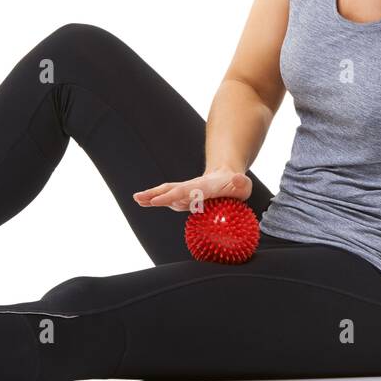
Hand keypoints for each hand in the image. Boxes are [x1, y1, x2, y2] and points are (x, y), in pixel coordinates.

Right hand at [133, 169, 253, 211]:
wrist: (228, 177)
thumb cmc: (237, 184)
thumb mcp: (243, 184)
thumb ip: (241, 183)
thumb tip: (238, 180)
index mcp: (203, 187)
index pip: (183, 192)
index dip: (170, 197)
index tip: (157, 200)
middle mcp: (191, 188)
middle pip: (170, 190)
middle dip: (154, 194)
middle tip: (138, 198)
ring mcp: (187, 193)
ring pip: (167, 194)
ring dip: (152, 197)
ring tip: (137, 200)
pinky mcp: (186, 198)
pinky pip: (171, 200)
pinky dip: (158, 201)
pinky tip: (148, 204)